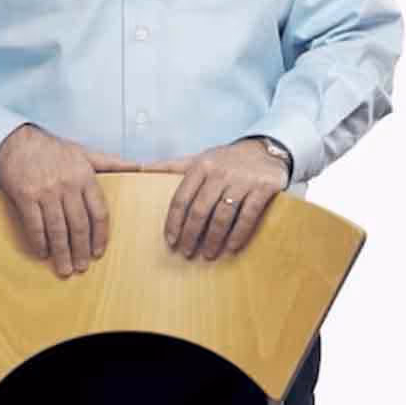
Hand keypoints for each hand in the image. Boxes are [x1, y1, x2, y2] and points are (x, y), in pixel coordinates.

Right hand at [0, 125, 139, 276]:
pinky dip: (39, 241)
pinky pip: (34, 224)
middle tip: (82, 268)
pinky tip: (43, 253)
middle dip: (81, 249)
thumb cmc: (55, 149)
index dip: (100, 235)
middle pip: (78, 224)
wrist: (18, 141)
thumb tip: (141, 167)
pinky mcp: (25, 196)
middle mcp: (68, 186)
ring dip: (61, 251)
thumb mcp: (87, 153)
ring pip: (57, 228)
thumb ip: (113, 163)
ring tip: (64, 268)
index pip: (99, 212)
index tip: (100, 252)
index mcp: (86, 178)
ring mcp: (46, 192)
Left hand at [144, 140, 287, 259]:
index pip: (181, 198)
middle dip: (191, 235)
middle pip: (200, 210)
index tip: (170, 241)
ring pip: (223, 215)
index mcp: (201, 166)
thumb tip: (138, 168)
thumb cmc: (227, 159)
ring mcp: (243, 180)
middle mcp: (221, 172)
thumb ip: (171, 165)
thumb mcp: (200, 158)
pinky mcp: (264, 188)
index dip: (174, 223)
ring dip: (213, 238)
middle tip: (187, 253)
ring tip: (208, 254)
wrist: (267, 150)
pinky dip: (238, 234)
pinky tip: (231, 247)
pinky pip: (248, 215)